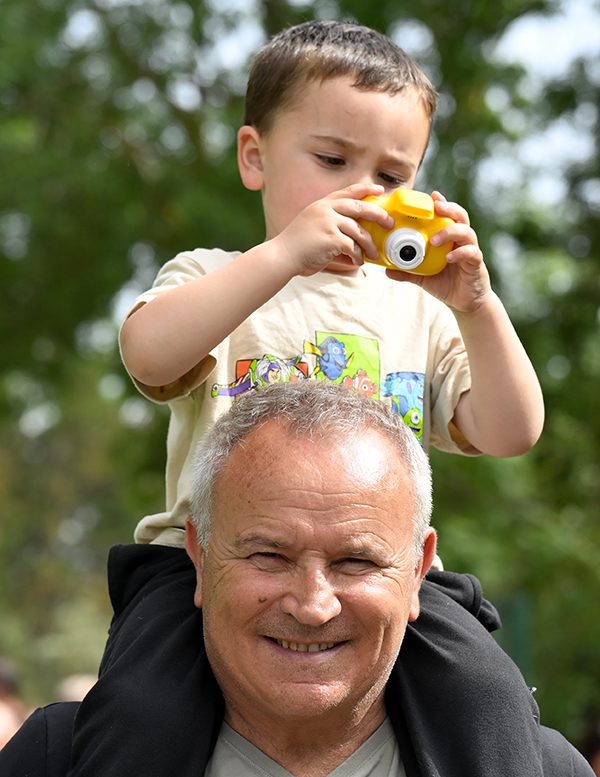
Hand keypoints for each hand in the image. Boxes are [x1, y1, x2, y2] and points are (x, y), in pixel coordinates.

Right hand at [271, 183, 394, 276]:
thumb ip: (332, 224)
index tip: (380, 190)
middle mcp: (326, 210)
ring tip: (373, 254)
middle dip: (379, 214)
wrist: (282, 256)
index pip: (348, 191)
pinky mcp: (331, 238)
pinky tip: (357, 262)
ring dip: (369, 245)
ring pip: (360, 231)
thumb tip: (356, 236)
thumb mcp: (313, 225)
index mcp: (322, 204)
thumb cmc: (298, 246)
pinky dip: (358, 256)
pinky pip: (353, 246)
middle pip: (361, 207)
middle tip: (388, 223)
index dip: (366, 189)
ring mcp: (328, 223)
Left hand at [386, 191, 490, 312]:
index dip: (442, 203)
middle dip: (449, 208)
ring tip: (435, 239)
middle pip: (460, 217)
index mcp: (449, 239)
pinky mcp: (476, 264)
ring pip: (466, 232)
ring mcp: (470, 250)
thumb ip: (407, 271)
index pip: (448, 216)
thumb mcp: (423, 277)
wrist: (464, 303)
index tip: (432, 196)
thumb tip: (386, 269)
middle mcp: (461, 241)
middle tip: (437, 207)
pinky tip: (449, 258)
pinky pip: (471, 253)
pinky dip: (461, 253)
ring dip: (450, 232)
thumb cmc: (446, 284)